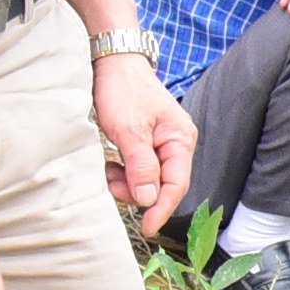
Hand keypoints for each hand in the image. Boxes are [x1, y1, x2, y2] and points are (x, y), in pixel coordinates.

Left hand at [93, 51, 195, 237]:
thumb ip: (141, 166)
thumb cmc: (123, 90)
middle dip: (139, 192)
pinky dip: (124, 172)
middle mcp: (177, 143)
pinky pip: (140, 167)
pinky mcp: (147, 141)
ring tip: (109, 171)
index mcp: (180, 140)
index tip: (145, 227)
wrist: (114, 62)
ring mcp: (162, 142)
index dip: (161, 209)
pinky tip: (111, 163)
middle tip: (113, 186)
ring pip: (149, 178)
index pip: (177, 184)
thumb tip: (148, 199)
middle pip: (164, 184)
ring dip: (128, 182)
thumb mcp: (129, 130)